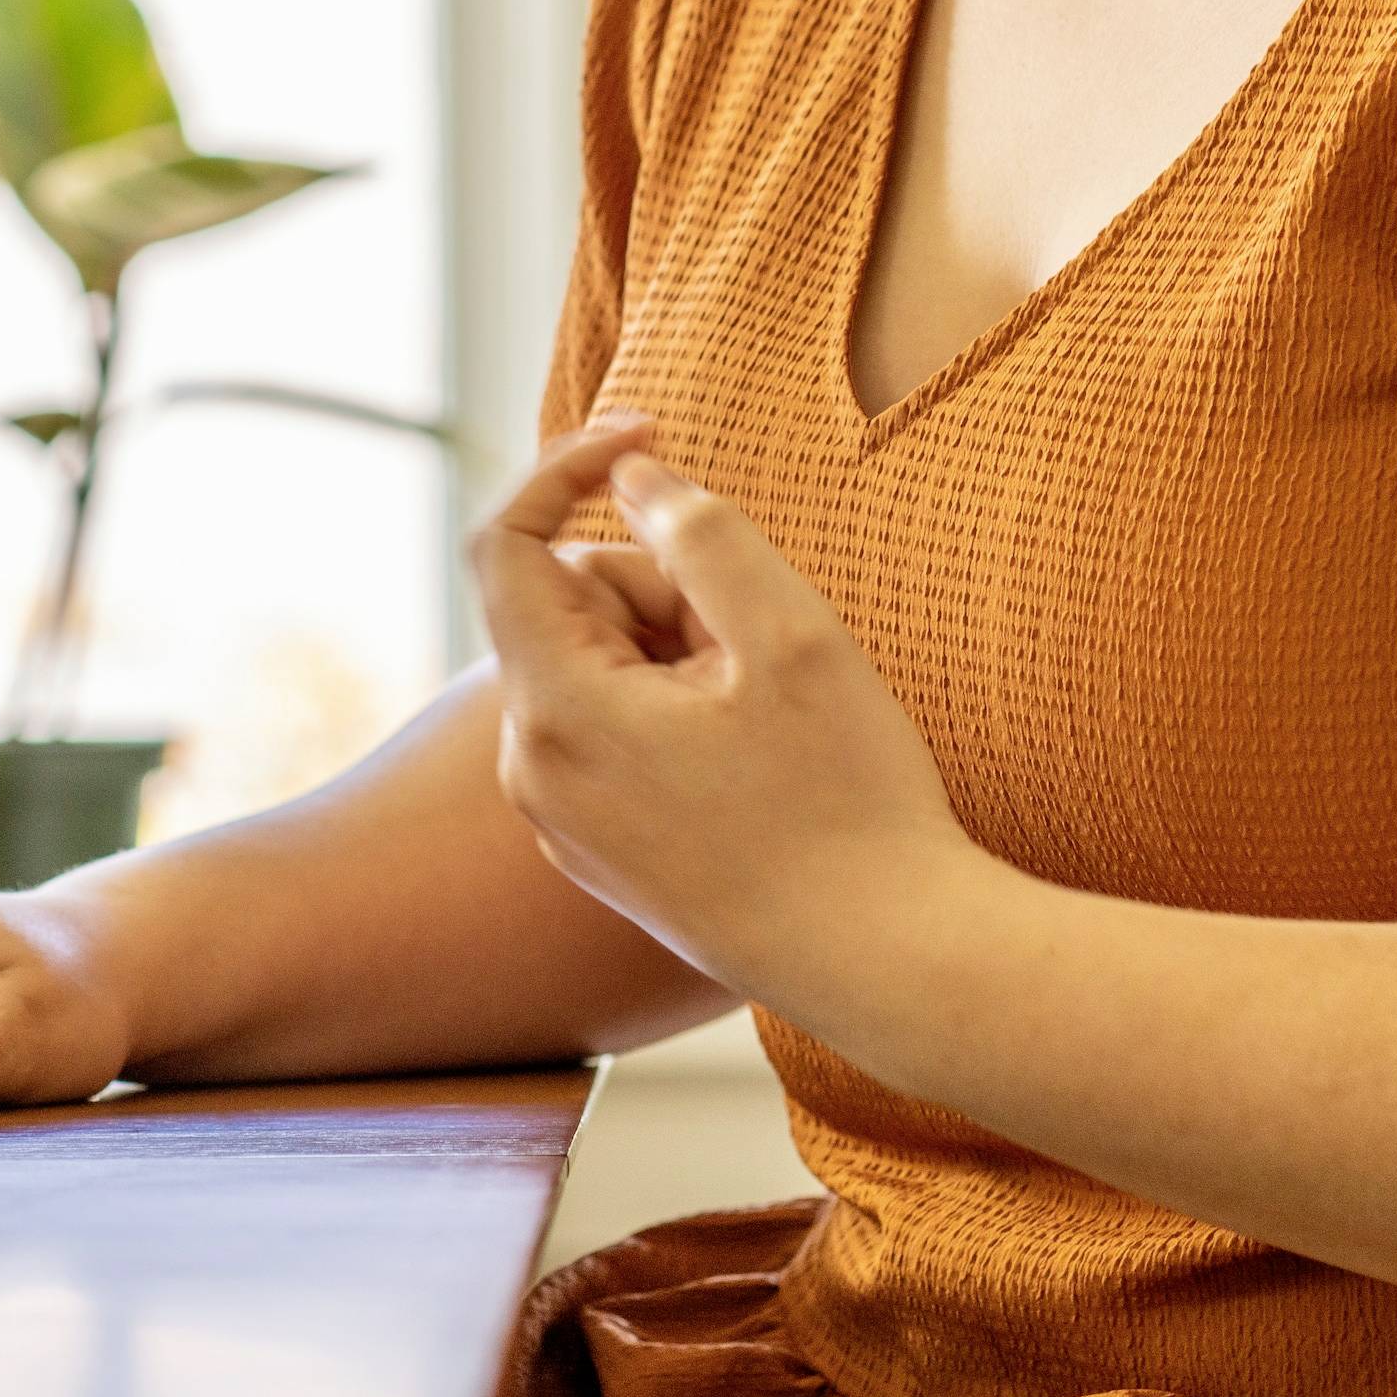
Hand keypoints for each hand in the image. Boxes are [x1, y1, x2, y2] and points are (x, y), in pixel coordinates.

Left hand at [463, 419, 991, 1010]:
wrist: (889, 963)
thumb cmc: (848, 801)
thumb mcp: (787, 634)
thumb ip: (698, 531)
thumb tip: (631, 479)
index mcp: (558, 710)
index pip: (506, 543)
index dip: (569, 469)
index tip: (655, 434)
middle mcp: (535, 773)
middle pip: (568, 606)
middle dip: (658, 587)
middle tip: (759, 639)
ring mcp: (564, 824)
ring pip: (598, 672)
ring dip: (675, 655)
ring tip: (766, 712)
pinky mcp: (603, 856)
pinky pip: (615, 737)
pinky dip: (675, 714)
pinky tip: (757, 763)